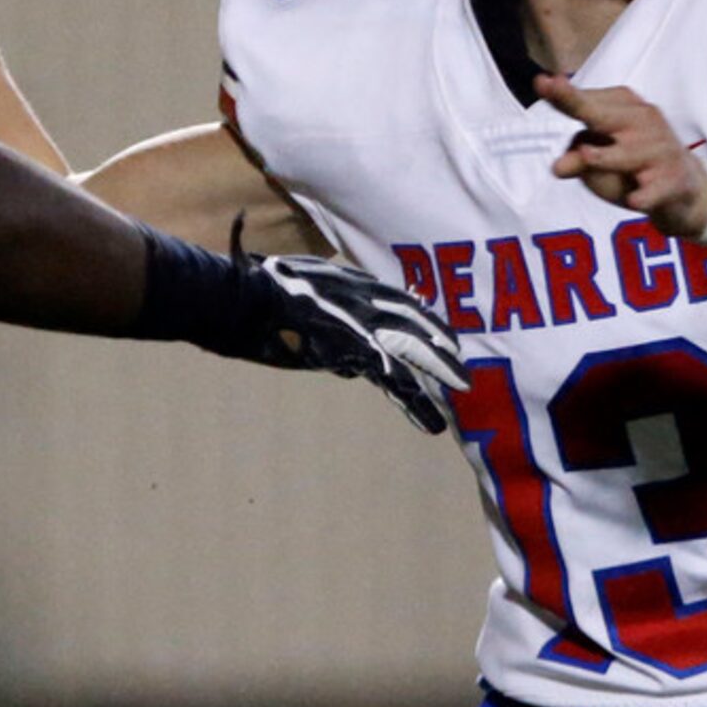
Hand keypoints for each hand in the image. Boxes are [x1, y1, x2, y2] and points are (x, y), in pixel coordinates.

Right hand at [243, 247, 469, 434]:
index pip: (399, 301)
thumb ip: (324, 311)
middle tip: (462, 368)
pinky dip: (413, 403)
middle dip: (441, 346)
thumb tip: (345, 359)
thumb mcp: (297, 288)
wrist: (242, 300)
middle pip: (416, 324)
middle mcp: (365, 301)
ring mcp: (362, 325)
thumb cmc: (256, 292)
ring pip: (414, 352)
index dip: (423, 319)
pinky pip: (393, 381)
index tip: (441, 335)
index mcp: (352, 283)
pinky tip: (432, 423)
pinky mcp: (353, 352)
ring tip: (464, 391)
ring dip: (439, 373)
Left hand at [537, 73, 706, 236]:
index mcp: (623, 107)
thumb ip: (578, 160)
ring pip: (625, 154)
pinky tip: (634, 200)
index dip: (563, 94)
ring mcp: (660, 149)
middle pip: (603, 115)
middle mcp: (643, 121)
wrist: (687, 188)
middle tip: (554, 89)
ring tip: (587, 155)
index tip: (541, 81)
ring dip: (606, 156)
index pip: (586, 102)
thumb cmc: (635, 166)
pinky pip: (654, 189)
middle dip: (578, 103)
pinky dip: (644, 195)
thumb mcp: (603, 163)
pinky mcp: (673, 180)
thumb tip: (557, 168)